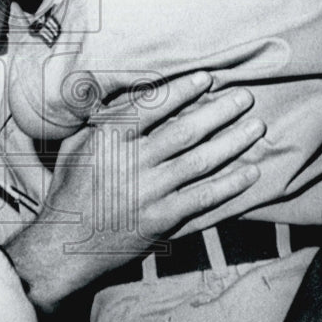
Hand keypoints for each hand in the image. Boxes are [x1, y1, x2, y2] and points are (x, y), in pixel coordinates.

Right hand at [6, 71, 264, 310]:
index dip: (182, 90)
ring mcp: (149, 192)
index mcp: (108, 137)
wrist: (65, 243)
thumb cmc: (70, 189)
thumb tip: (132, 90)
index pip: (153, 105)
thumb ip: (104, 118)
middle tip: (245, 97)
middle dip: (220, 111)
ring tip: (256, 126)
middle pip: (185, 130)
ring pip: (200, 161)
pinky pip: (203, 198)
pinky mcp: (161, 219)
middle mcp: (131, 161)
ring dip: (233, 142)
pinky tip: (251, 172)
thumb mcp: (76, 145)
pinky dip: (230, 185)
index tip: (207, 78)